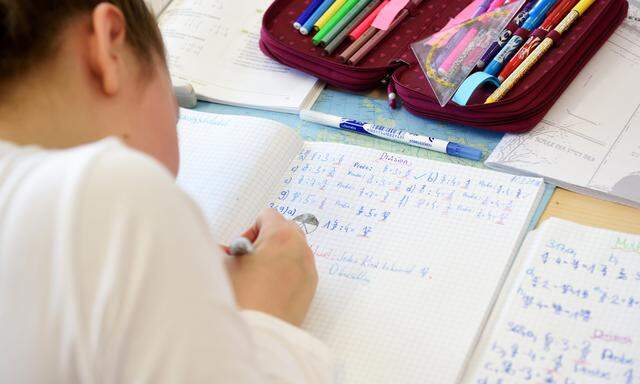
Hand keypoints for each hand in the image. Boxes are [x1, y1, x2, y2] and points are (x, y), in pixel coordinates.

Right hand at [225, 208, 317, 325]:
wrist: (256, 335)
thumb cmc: (241, 299)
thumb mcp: (222, 266)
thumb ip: (223, 250)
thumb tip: (225, 251)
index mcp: (281, 236)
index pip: (267, 215)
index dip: (249, 230)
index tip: (241, 249)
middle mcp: (301, 249)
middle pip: (285, 229)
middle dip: (266, 240)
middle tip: (249, 260)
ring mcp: (308, 270)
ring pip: (293, 250)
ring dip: (276, 256)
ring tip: (257, 276)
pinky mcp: (310, 289)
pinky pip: (299, 270)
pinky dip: (286, 273)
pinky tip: (268, 290)